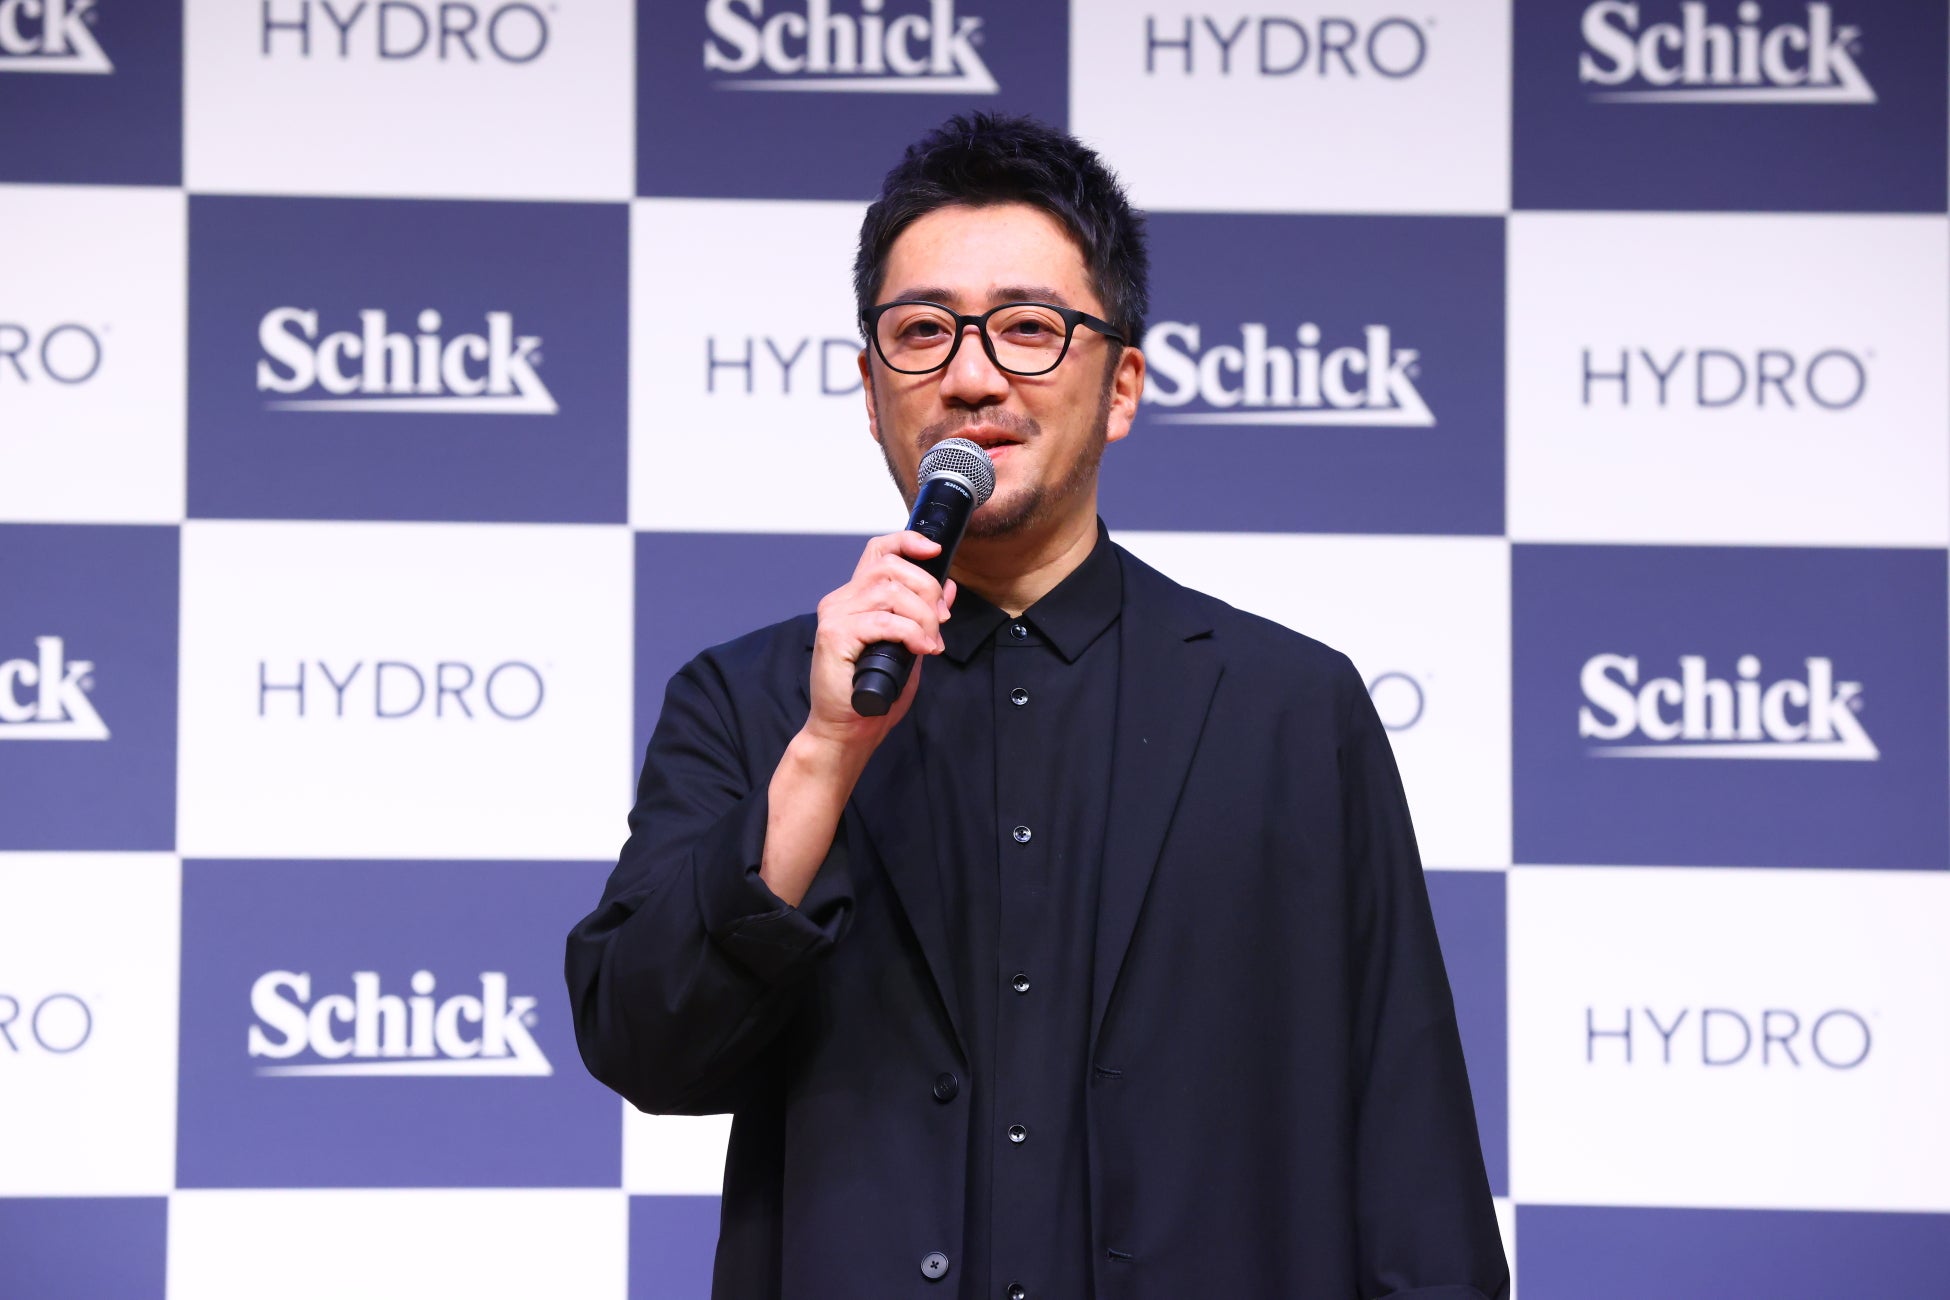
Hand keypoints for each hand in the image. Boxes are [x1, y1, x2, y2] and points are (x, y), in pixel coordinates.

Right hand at [804, 530, 957, 755]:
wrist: (846, 730)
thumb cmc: (873, 693)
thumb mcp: (910, 646)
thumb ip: (924, 616)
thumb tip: (949, 588)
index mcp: (856, 598)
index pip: (878, 551)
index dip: (907, 542)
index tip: (933, 551)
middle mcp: (841, 600)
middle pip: (890, 567)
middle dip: (927, 589)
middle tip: (941, 622)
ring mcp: (835, 616)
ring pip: (889, 592)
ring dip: (921, 616)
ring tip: (930, 642)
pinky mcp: (835, 635)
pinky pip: (883, 621)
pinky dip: (910, 633)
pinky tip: (920, 649)